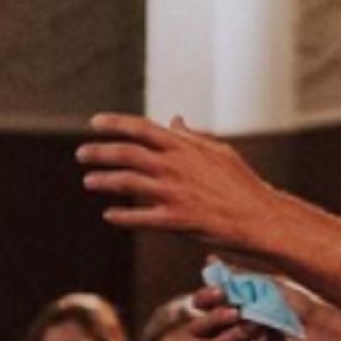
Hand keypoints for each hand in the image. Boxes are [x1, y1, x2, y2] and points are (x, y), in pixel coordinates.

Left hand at [76, 112, 275, 250]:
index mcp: (185, 147)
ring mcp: (174, 193)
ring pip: (128, 183)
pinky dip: (122, 216)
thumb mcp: (219, 151)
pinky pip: (140, 217)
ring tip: (89, 181)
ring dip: (104, 181)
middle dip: (100, 152)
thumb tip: (173, 120)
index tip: (94, 122)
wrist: (258, 215)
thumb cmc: (241, 183)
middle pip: (127, 154)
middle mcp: (176, 167)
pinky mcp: (176, 219)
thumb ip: (192, 137)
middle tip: (82, 153)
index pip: (142, 128)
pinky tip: (110, 215)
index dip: (116, 124)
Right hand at [190, 275, 340, 340]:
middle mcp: (227, 328)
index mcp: (228, 305)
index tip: (220, 292)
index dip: (205, 299)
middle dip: (213, 321)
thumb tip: (208, 260)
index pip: (201, 303)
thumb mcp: (264, 285)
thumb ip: (236, 277)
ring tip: (260, 325)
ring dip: (236, 335)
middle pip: (199, 329)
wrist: (318, 326)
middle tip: (235, 313)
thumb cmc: (292, 301)